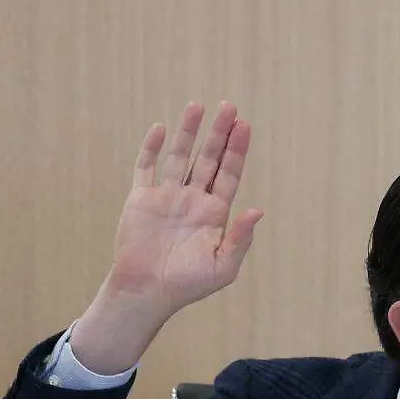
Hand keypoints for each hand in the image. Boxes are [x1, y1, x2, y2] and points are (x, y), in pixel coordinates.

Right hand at [108, 101, 262, 314]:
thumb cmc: (187, 284)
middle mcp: (192, 199)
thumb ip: (240, 238)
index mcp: (214, 212)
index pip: (228, 174)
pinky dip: (151, 148)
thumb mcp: (222, 266)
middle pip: (208, 158)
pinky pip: (146, 167)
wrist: (147, 292)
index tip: (245, 126)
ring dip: (188, 132)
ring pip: (179, 156)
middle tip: (230, 106)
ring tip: (198, 106)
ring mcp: (166, 196)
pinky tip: (161, 128)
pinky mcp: (141, 199)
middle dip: (219, 133)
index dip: (237, 150)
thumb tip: (258, 210)